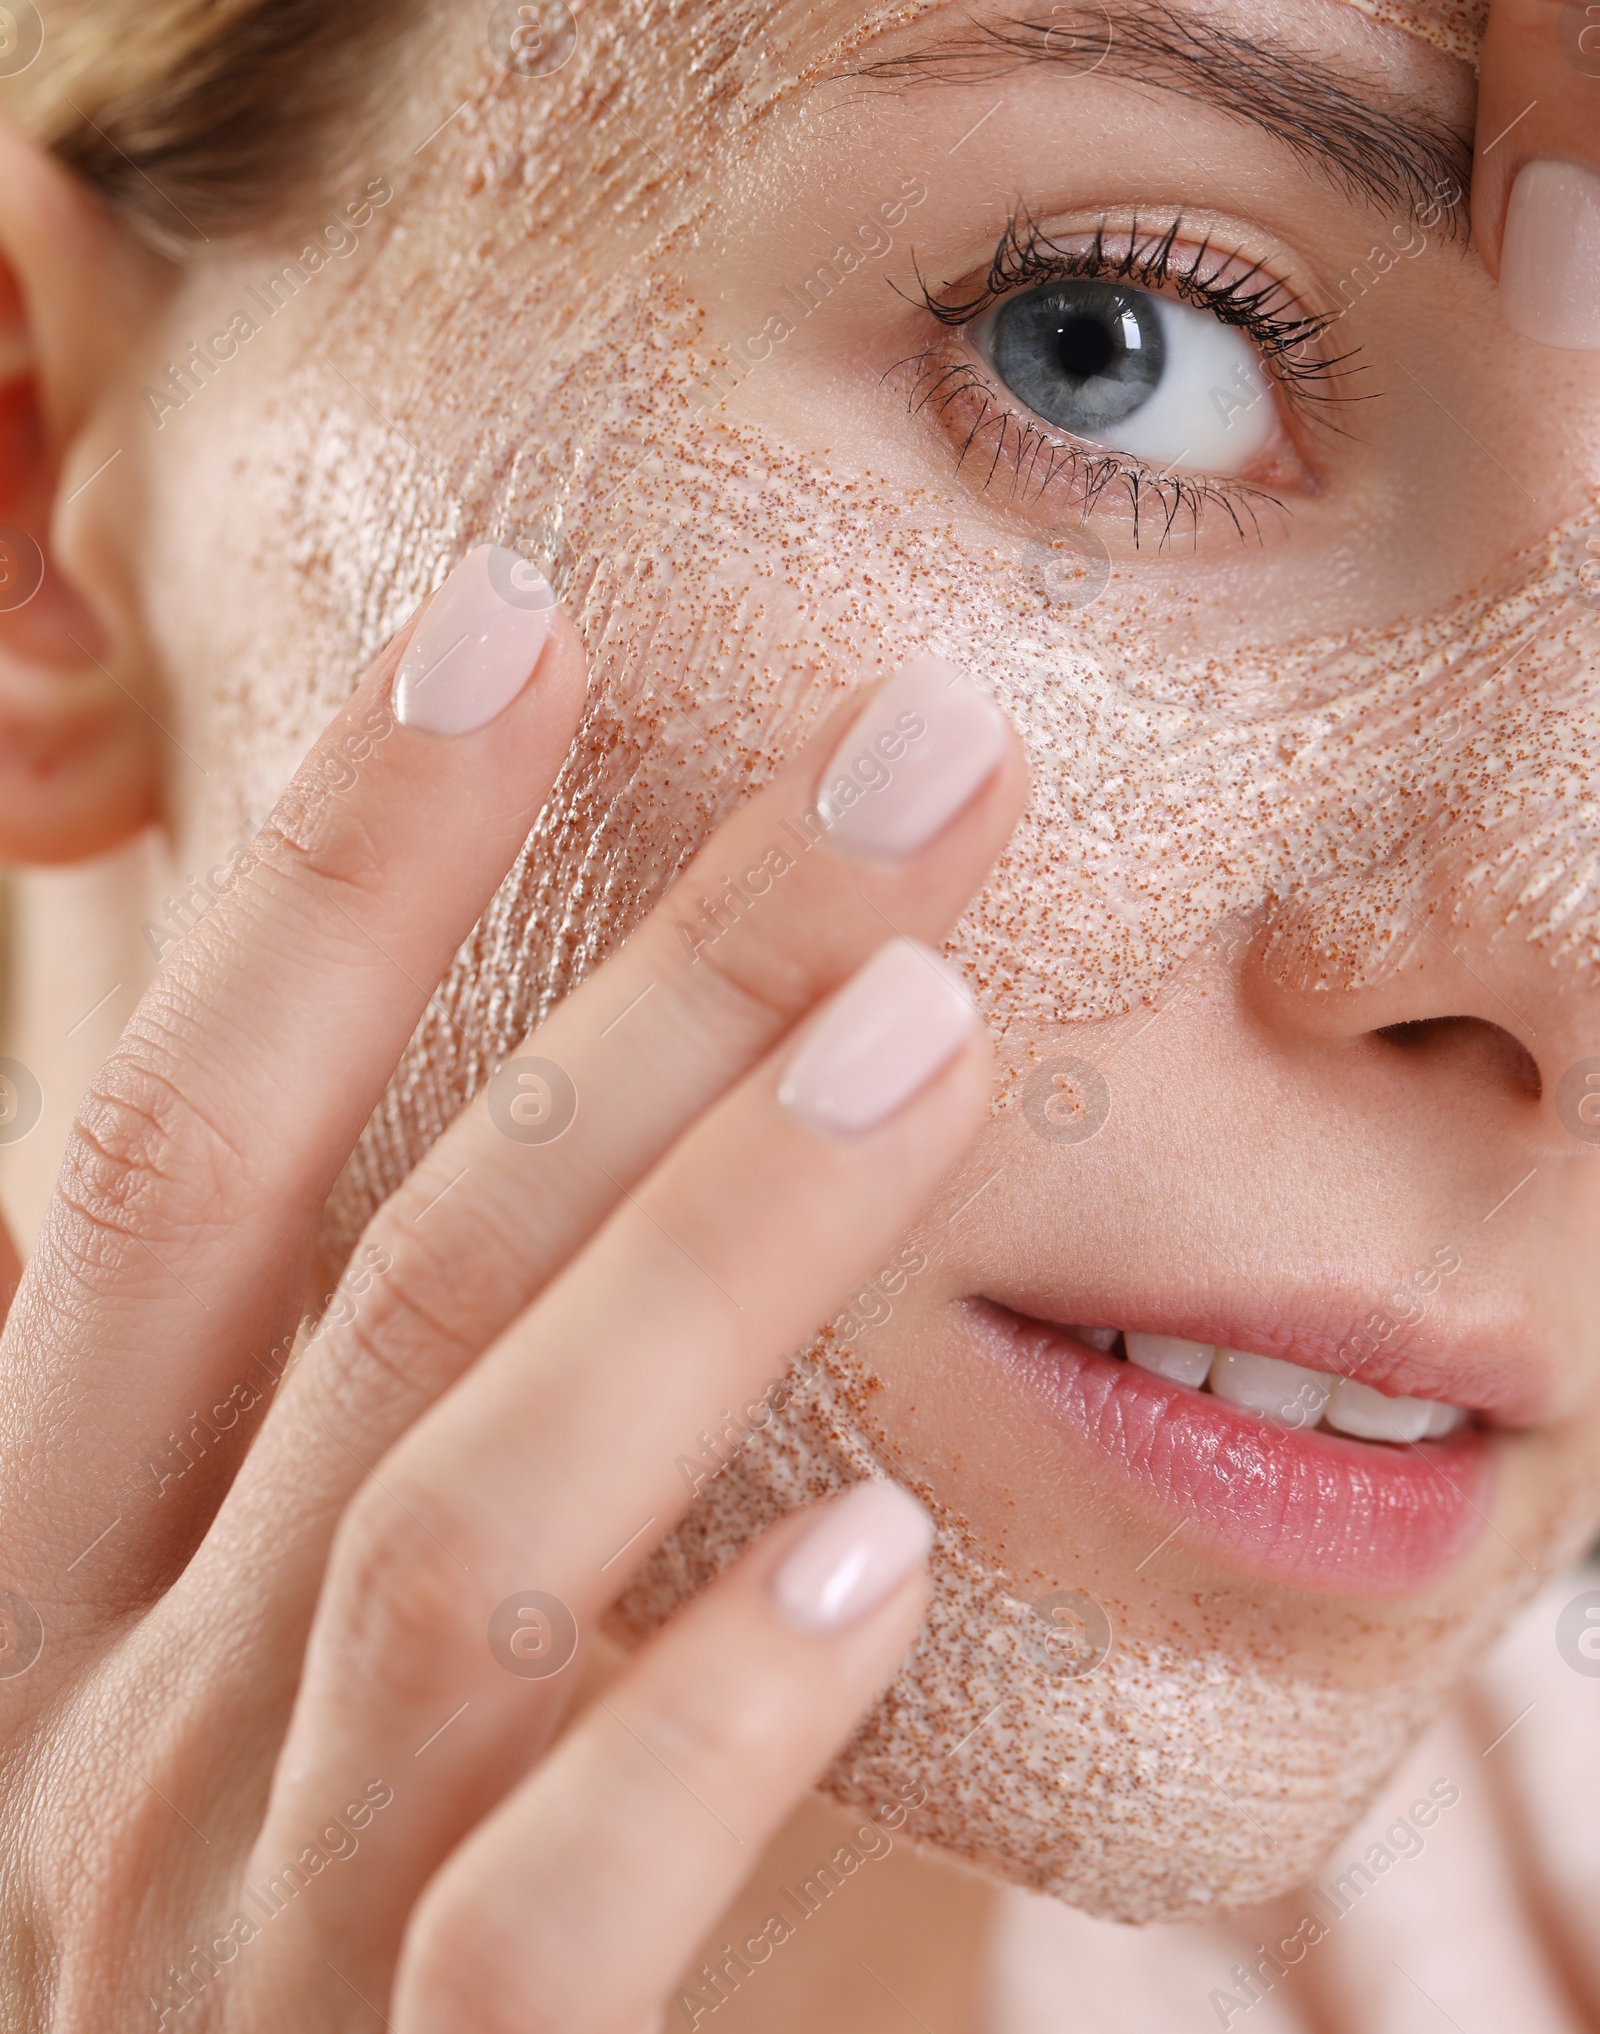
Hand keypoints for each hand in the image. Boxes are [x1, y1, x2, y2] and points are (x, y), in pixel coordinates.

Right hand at [0, 551, 1024, 2029]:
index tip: (511, 620)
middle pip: (381, 1269)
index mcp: (56, 1565)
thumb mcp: (286, 1647)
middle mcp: (92, 1724)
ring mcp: (225, 1940)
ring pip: (460, 1536)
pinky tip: (879, 1557)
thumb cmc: (315, 1941)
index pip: (182, 1149)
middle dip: (656, 983)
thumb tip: (605, 1102)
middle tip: (915, 760)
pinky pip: (539, 1921)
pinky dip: (704, 1722)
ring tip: (940, 1038)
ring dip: (711, 1259)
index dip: (333, 872)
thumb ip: (386, 1418)